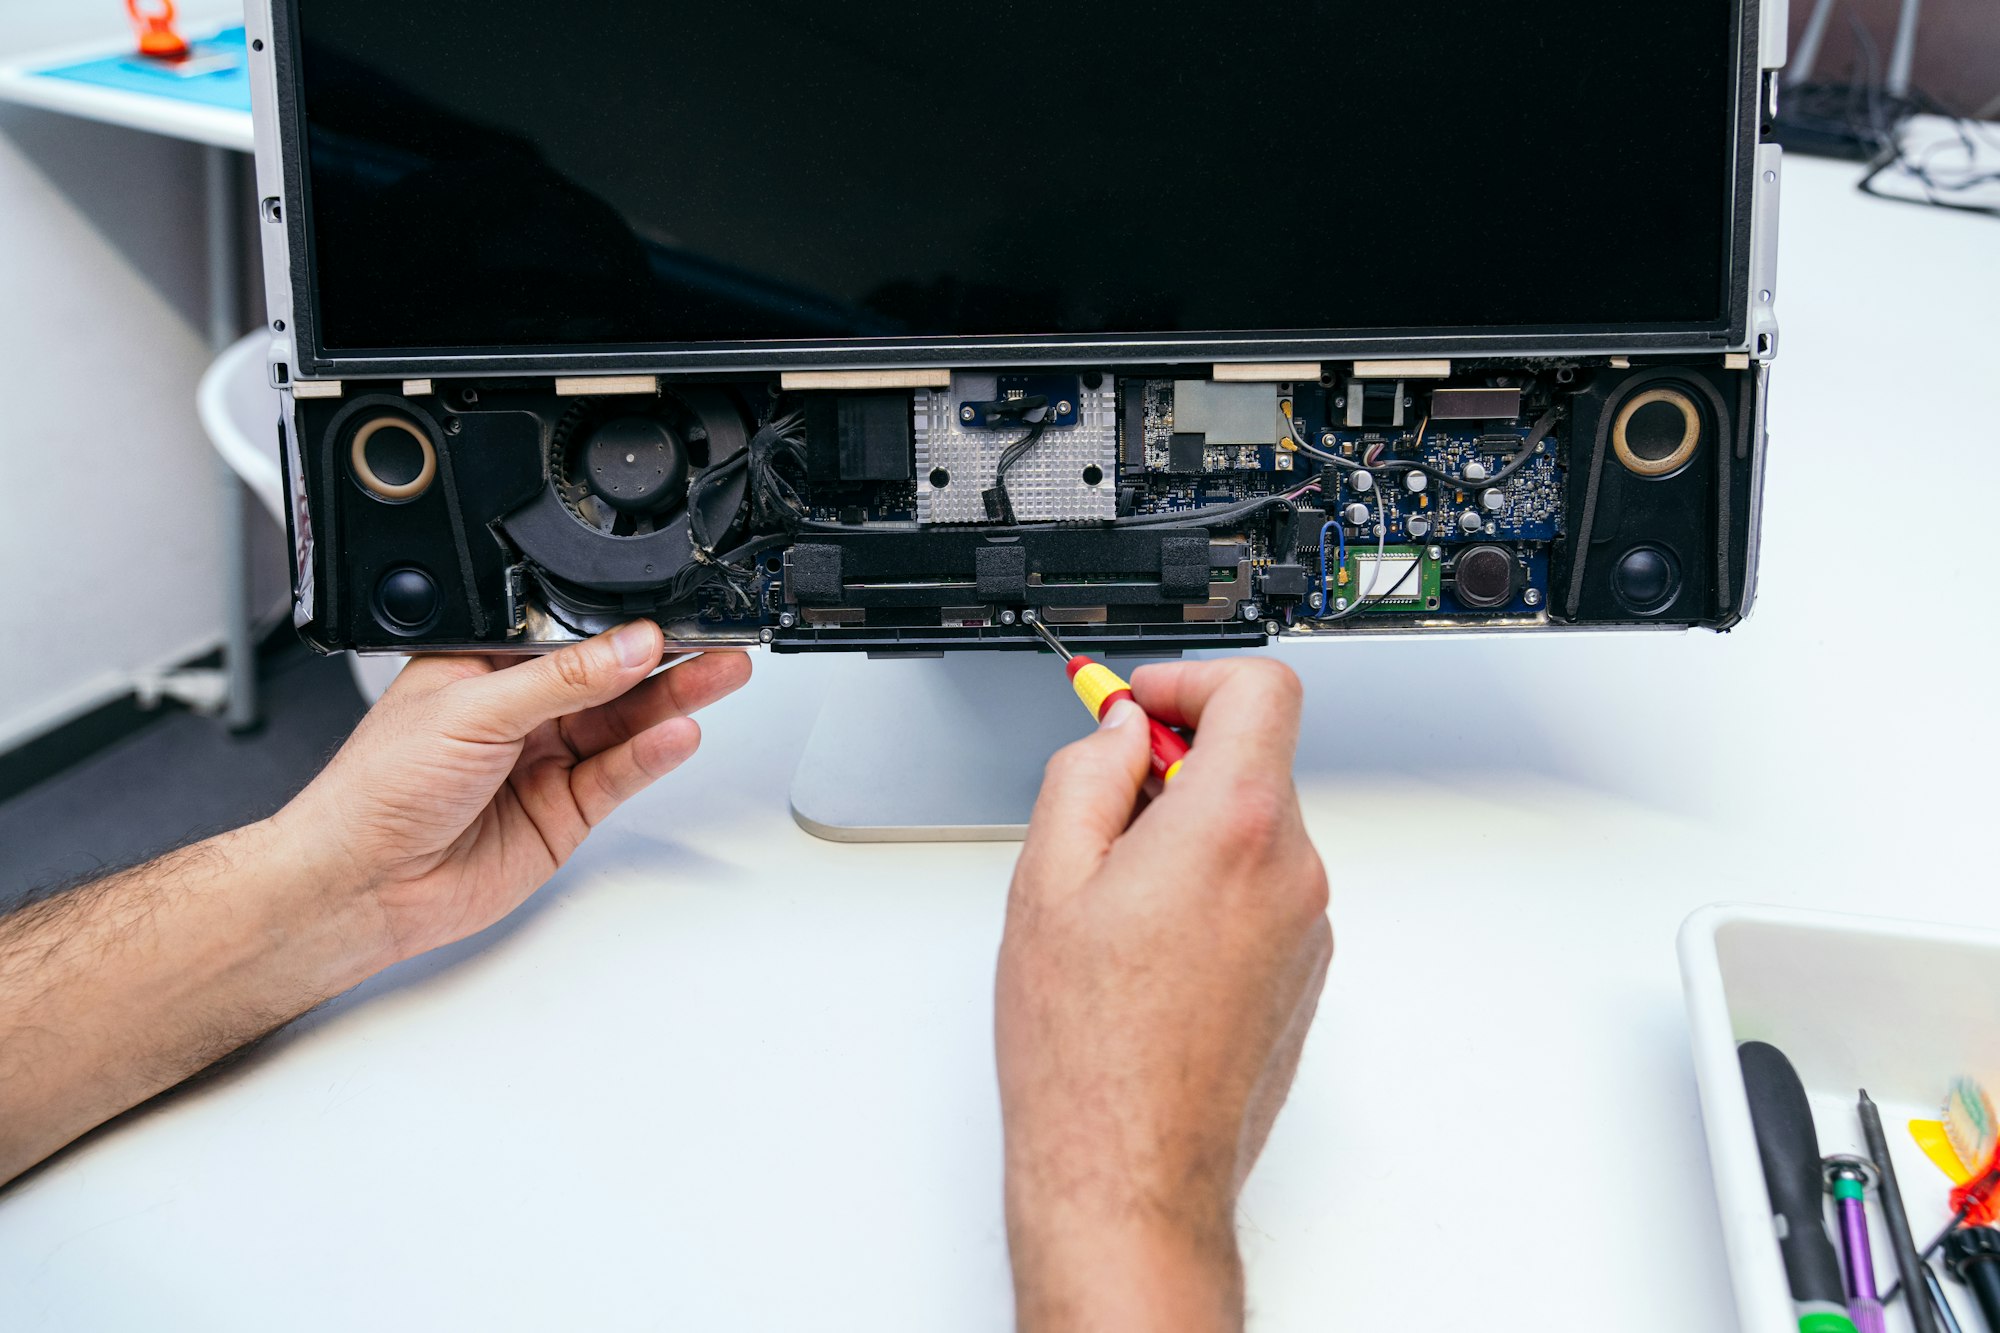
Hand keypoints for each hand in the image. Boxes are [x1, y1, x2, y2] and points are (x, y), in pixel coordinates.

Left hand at [0, 620, 748, 1182]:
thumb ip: (562, 680)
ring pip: (624, 723)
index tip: (672, 612)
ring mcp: (545, 760)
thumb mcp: (472, 710)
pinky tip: (680, 731)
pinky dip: (652, 755)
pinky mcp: (564, 811)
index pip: (570, 633)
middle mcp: (520, 709)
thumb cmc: (377, 790)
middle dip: (665, 658)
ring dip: (672, 700)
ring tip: (720, 675)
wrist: (362, 885)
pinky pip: (619, 775)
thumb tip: (630, 646)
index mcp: (485, 664)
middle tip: (717, 640)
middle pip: (610, 677)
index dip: (621, 622)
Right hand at [996, 657, 1330, 1331]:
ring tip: (1114, 899)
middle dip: (1177, 763)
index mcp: (1234, 828)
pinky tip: (1147, 945)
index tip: (1142, 703)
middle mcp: (1292, 871)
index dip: (1192, 679)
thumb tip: (1116, 733)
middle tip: (1104, 808)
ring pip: (1254, 828)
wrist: (1131, 1171)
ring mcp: (1306, 927)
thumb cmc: (1086, 1052)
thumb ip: (1086, 775)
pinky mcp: (1304, 971)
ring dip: (1191, 831)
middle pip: (1253, 759)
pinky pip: (1263, 889)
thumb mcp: (1047, 881)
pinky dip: (1212, 886)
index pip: (1260, 688)